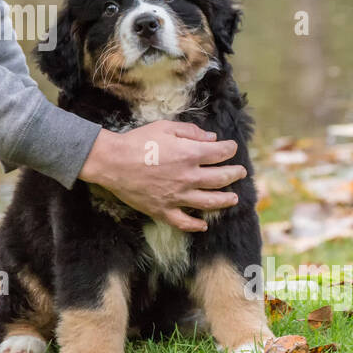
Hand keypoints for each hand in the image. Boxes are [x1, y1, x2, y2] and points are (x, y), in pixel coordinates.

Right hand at [77, 120, 245, 231]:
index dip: (230, 149)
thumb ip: (190, 132)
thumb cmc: (137, 142)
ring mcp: (177, 196)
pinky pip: (184, 222)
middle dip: (234, 174)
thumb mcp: (164, 128)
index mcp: (190, 154)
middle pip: (221, 178)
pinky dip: (196, 225)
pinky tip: (203, 225)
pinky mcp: (163, 210)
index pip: (220, 153)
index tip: (232, 148)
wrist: (112, 162)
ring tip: (233, 199)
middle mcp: (188, 177)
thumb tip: (212, 138)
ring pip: (209, 202)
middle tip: (240, 172)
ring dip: (225, 200)